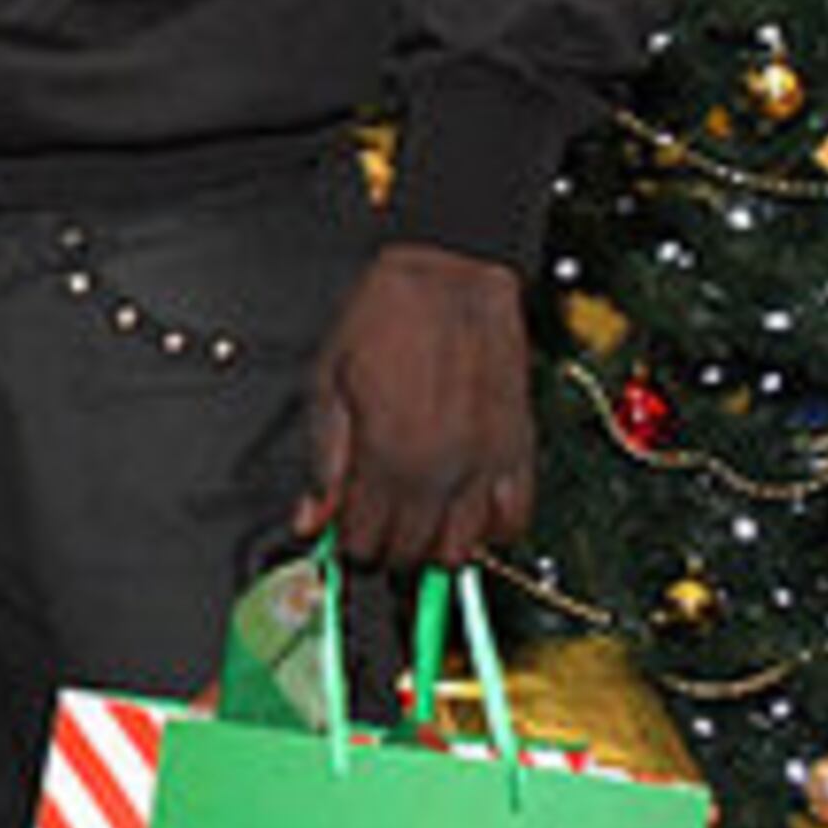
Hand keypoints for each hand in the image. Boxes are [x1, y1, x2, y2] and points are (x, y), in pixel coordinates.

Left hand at [294, 242, 535, 570]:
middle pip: (408, 554)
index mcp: (385, 454)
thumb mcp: (328, 380)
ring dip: (433, 548)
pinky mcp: (518, 452)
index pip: (362, 542)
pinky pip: (514, 523)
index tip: (341, 531)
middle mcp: (438, 470)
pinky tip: (465, 510)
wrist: (450, 273)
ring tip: (415, 517)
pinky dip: (490, 532)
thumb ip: (321, 459)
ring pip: (459, 553)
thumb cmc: (386, 317)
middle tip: (373, 520)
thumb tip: (310, 520)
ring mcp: (483, 466)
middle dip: (384, 548)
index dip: (345, 543)